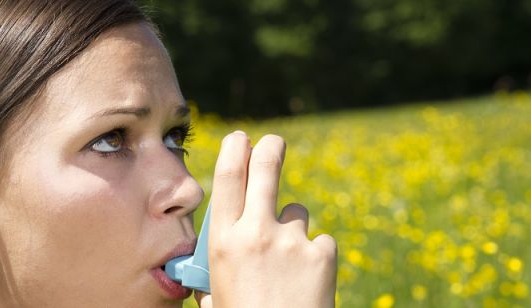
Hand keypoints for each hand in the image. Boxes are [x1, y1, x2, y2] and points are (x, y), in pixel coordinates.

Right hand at [195, 131, 336, 307]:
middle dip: (270, 148)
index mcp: (224, 242)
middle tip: (274, 142)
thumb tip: (208, 273)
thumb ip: (213, 278)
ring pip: (297, 212)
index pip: (228, 178)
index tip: (241, 138)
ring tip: (289, 264)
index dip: (235, 150)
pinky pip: (320, 242)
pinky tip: (309, 281)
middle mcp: (257, 233)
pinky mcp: (323, 253)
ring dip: (292, 227)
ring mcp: (293, 241)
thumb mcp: (215, 300)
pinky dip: (315, 255)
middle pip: (267, 168)